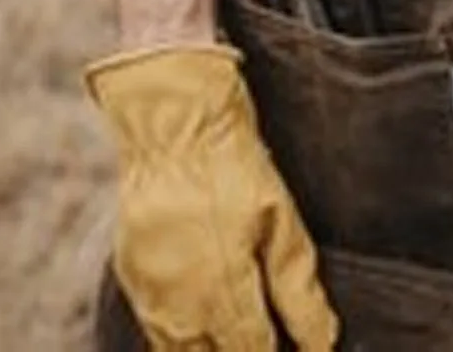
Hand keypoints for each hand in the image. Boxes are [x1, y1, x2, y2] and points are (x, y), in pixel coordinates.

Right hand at [86, 45, 338, 350]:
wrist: (174, 123)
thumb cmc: (232, 164)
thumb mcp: (281, 220)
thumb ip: (297, 289)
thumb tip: (322, 341)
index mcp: (222, 295)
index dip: (280, 350)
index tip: (294, 343)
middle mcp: (180, 308)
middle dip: (240, 348)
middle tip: (264, 328)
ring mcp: (149, 294)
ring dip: (208, 347)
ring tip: (235, 321)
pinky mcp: (130, 276)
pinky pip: (153, 327)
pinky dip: (179, 331)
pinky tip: (202, 309)